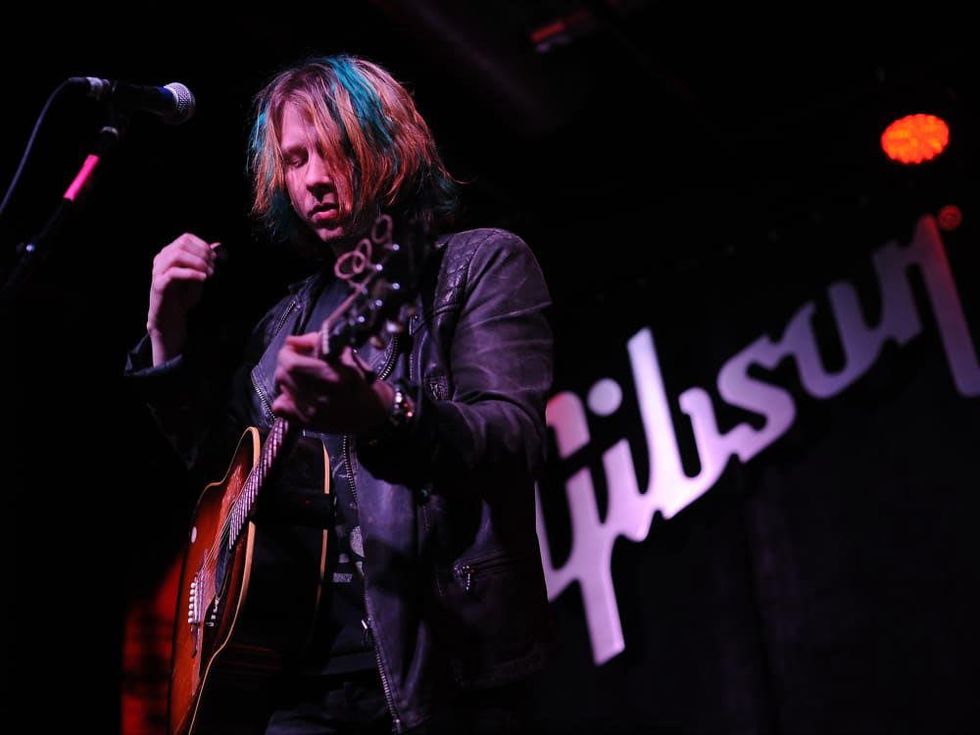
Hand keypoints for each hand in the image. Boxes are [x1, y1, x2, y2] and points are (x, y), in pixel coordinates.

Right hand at [147, 233, 219, 364]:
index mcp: (169, 254)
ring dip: (198, 262)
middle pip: (182, 244)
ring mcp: (158, 271)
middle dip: (202, 254)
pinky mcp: (159, 284)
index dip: (203, 245)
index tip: (215, 258)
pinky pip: (174, 273)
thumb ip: (206, 261)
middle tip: (213, 267)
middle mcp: (161, 259)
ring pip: (177, 255)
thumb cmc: (183, 296)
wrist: (170, 317)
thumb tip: (219, 245)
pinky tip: (203, 279)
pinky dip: (192, 273)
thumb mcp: (199, 276)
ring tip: (209, 273)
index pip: (185, 238)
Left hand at [271, 333, 394, 433]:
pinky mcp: (307, 423)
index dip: (289, 351)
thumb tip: (293, 340)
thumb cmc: (365, 383)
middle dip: (288, 363)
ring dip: (288, 379)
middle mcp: (318, 396)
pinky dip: (284, 399)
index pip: (290, 361)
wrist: (376, 414)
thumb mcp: (347, 356)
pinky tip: (297, 395)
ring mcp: (311, 412)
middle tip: (300, 361)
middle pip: (283, 374)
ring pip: (281, 388)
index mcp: (331, 377)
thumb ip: (319, 344)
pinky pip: (280, 408)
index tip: (297, 348)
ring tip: (302, 378)